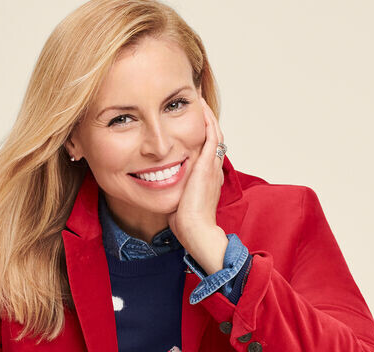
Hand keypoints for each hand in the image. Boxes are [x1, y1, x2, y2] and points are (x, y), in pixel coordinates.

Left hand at [167, 96, 225, 247]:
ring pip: (214, 132)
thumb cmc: (186, 224)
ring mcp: (212, 166)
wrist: (196, 232)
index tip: (190, 121)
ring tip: (198, 98)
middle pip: (213, 136)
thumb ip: (174, 191)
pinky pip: (211, 135)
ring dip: (207, 114)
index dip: (201, 133)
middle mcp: (213, 169)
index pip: (207, 149)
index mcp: (207, 177)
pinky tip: (200, 107)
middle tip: (195, 102)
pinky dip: (207, 119)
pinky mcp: (207, 165)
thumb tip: (160, 188)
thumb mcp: (179, 202)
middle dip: (205, 119)